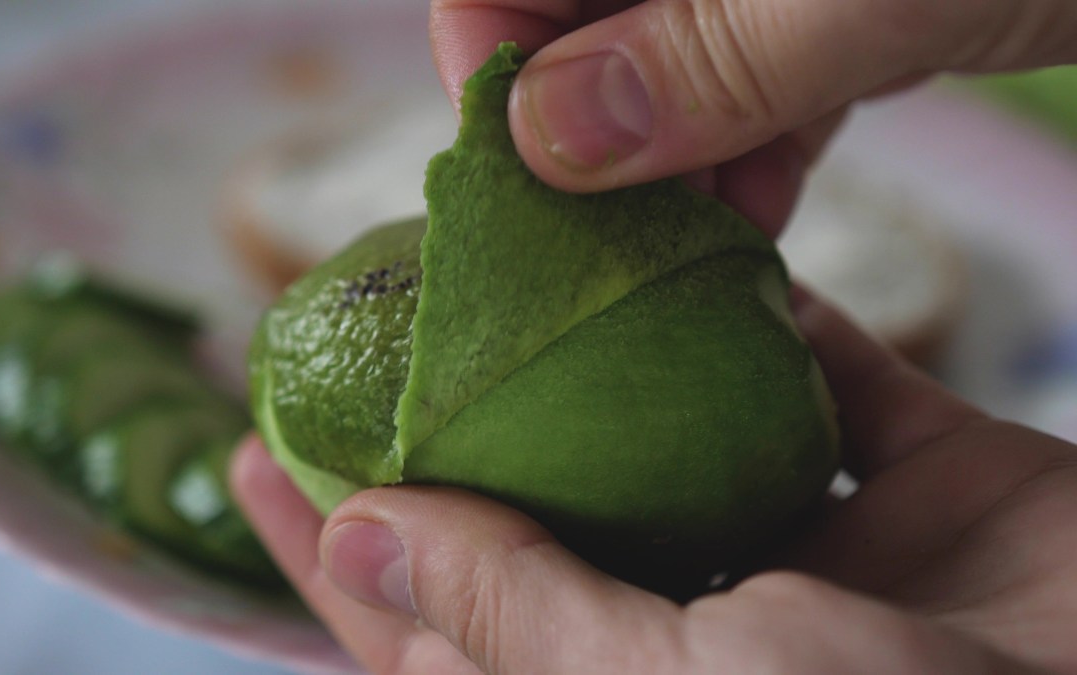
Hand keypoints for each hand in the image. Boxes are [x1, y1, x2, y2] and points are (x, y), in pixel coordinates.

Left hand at [232, 289, 1076, 672]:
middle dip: (454, 429)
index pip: (428, 634)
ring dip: (616, 354)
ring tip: (520, 260)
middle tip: (367, 323)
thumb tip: (356, 538)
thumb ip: (514, 617)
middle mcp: (710, 641)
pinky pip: (841, 386)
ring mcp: (826, 568)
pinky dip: (788, 322)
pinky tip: (724, 255)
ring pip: (685, 441)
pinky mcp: (932, 497)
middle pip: (542, 520)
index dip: (327, 552)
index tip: (249, 456)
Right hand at [430, 0, 1076, 235]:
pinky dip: (744, 158)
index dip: (490, 40)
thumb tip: (545, 132)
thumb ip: (715, 51)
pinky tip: (749, 223)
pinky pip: (751, 84)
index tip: (509, 153)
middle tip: (595, 234)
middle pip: (584, 12)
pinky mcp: (840, 7)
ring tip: (686, 247)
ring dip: (665, 163)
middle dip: (579, 124)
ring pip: (664, 60)